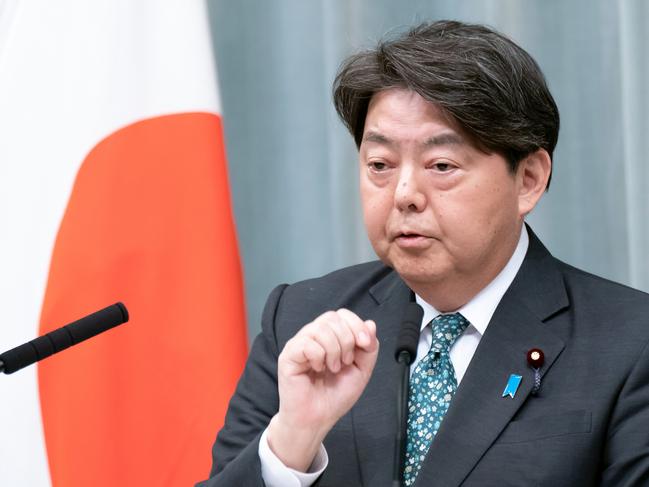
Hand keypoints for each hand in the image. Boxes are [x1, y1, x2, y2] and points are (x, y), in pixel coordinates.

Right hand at [267, 308, 378, 470]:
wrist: (318, 419)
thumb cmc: (335, 395)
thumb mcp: (362, 370)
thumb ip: (369, 348)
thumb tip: (370, 324)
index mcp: (330, 337)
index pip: (342, 314)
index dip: (356, 324)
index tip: (365, 344)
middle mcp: (313, 336)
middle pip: (332, 318)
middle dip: (347, 340)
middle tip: (344, 363)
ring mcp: (299, 344)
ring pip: (320, 328)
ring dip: (334, 351)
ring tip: (332, 368)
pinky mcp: (288, 355)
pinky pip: (307, 344)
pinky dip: (318, 357)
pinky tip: (317, 369)